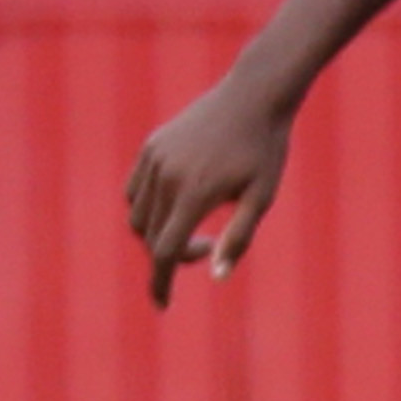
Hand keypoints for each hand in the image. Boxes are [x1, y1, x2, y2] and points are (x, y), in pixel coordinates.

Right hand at [125, 75, 295, 306]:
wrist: (254, 95)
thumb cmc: (266, 149)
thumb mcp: (261, 197)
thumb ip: (238, 239)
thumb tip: (216, 278)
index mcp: (196, 193)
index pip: (166, 251)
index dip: (161, 283)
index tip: (163, 305)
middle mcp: (168, 176)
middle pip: (151, 237)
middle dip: (171, 255)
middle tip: (206, 249)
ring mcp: (155, 159)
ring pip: (137, 216)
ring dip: (155, 233)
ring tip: (190, 227)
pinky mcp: (151, 146)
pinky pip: (134, 190)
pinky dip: (145, 208)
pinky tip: (174, 205)